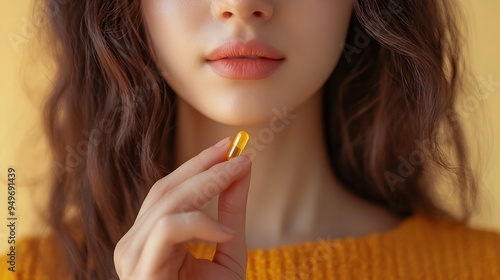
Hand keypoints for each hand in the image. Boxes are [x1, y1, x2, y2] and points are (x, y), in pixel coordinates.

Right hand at [114, 137, 250, 278]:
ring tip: (238, 174)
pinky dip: (200, 223)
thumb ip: (232, 211)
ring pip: (167, 204)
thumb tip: (243, 167)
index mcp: (148, 237)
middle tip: (237, 153)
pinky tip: (224, 233)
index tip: (228, 147)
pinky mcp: (141, 269)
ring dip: (207, 182)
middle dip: (204, 165)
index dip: (198, 164)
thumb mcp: (228, 246)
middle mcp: (134, 243)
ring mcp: (132, 255)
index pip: (168, 189)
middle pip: (165, 189)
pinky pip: (168, 228)